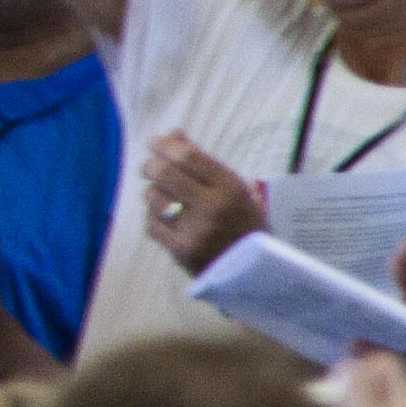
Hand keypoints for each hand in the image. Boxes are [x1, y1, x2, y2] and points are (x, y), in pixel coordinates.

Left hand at [137, 133, 266, 276]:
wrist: (256, 271)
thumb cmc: (243, 224)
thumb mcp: (235, 190)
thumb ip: (203, 163)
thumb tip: (172, 134)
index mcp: (230, 189)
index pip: (188, 157)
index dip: (165, 146)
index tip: (154, 142)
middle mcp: (212, 207)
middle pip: (164, 174)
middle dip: (151, 165)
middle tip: (149, 166)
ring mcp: (195, 230)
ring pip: (153, 198)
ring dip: (154, 194)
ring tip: (166, 198)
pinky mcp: (180, 250)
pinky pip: (152, 223)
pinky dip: (154, 218)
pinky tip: (167, 220)